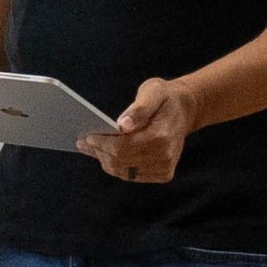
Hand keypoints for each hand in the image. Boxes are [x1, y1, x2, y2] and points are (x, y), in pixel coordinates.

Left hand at [76, 77, 198, 183]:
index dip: (102, 143)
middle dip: (99, 151)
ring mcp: (164, 167)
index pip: (123, 147)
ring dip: (105, 160)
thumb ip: (138, 109)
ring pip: (124, 171)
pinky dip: (116, 166)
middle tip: (82, 142)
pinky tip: (105, 154)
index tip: (87, 136)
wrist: (185, 110)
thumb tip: (122, 125)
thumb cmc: (165, 98)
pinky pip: (132, 175)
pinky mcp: (163, 173)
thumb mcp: (153, 91)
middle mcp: (164, 155)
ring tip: (89, 148)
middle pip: (121, 161)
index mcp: (162, 136)